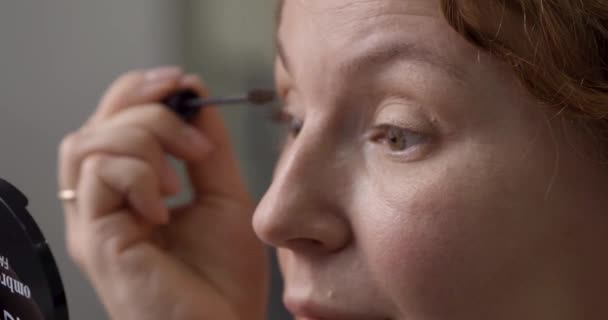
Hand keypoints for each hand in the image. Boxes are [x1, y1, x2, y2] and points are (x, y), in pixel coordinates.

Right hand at [58, 67, 267, 319]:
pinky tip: (168, 204)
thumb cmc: (224, 279)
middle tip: (191, 127)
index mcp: (130, 192)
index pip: (114, 122)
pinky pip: (98, 175)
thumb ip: (208, 149)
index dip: (140, 92)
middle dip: (145, 108)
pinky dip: (139, 175)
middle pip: (96, 124)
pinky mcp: (93, 239)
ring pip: (91, 143)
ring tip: (184, 177)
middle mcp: (103, 204)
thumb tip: (196, 95)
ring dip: (145, 141)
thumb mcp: (223, 196)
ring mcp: (94, 222)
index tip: (181, 83)